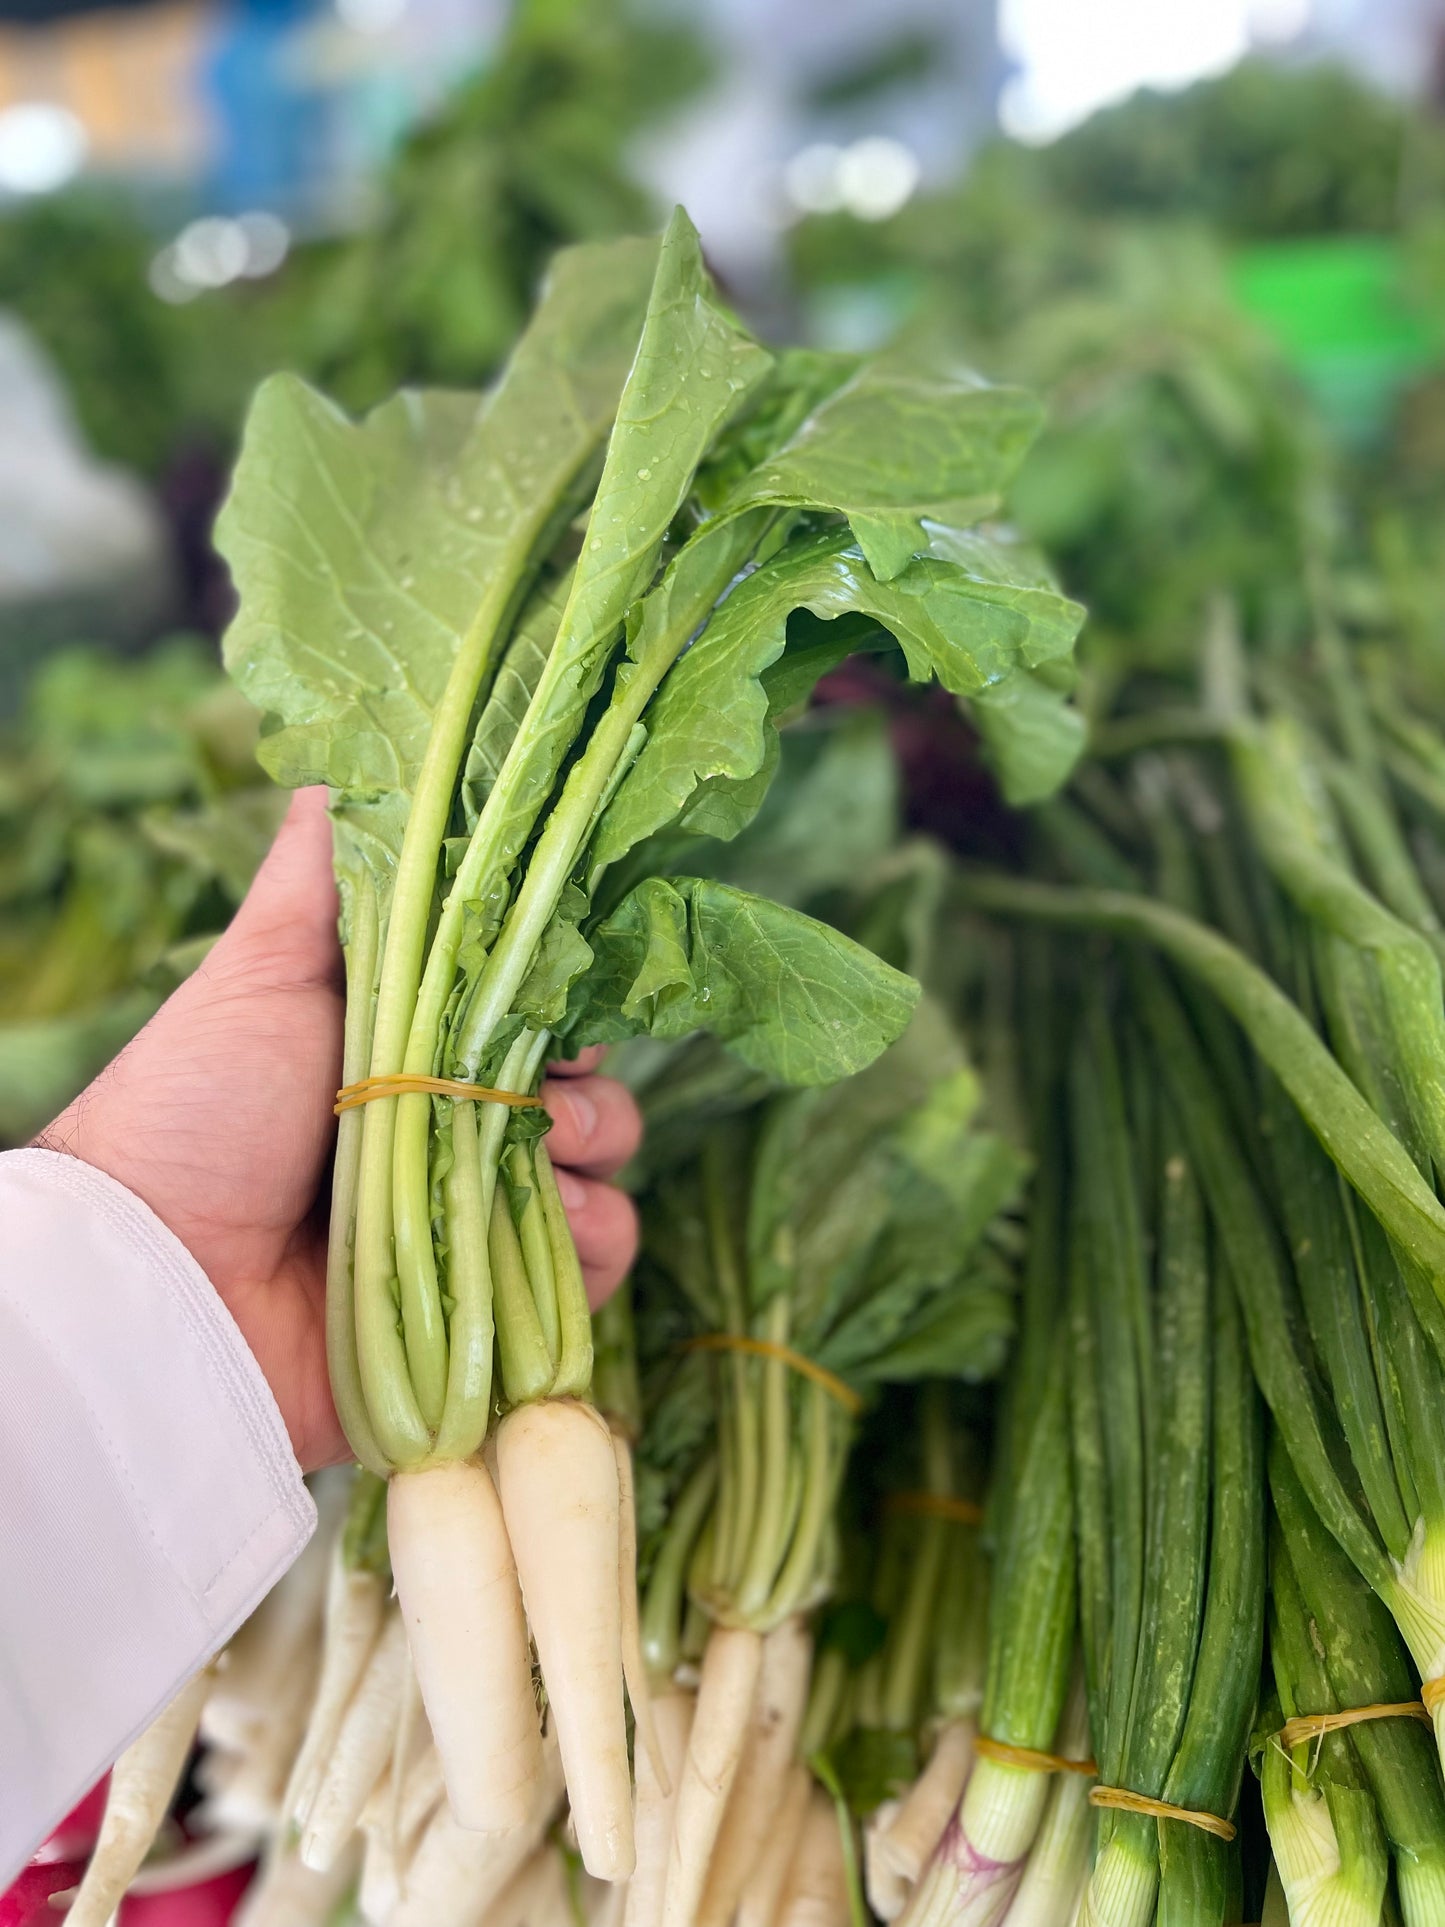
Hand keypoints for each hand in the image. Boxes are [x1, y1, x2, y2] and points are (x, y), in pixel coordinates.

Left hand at [37, 788, 640, 1470]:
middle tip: (549, 1085)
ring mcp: (473, 1219)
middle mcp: (451, 1129)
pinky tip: (551, 1232)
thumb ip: (322, 872)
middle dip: (591, 1083)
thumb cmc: (201, 1106)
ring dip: (598, 1159)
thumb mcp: (261, 966)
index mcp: (411, 1049)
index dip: (564, 996)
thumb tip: (352, 766)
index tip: (567, 988)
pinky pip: (594, 1269)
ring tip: (539, 1162)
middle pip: (584, 1090)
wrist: (162, 1275)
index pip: (531, 1011)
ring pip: (605, 1173)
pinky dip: (593, 1249)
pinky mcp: (489, 1306)